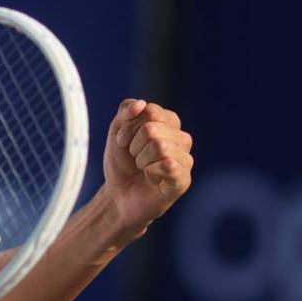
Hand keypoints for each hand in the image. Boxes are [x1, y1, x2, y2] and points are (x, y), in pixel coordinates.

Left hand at [100, 98, 192, 241]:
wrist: (117, 196)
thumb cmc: (121, 164)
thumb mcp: (116, 133)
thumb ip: (125, 113)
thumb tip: (141, 104)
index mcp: (169, 122)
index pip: (150, 111)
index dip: (129, 126)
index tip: (122, 141)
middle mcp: (181, 138)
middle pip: (152, 129)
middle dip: (133, 146)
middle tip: (133, 158)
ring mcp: (185, 159)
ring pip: (160, 146)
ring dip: (141, 160)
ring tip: (142, 168)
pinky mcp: (184, 180)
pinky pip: (168, 165)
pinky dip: (150, 172)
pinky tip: (151, 178)